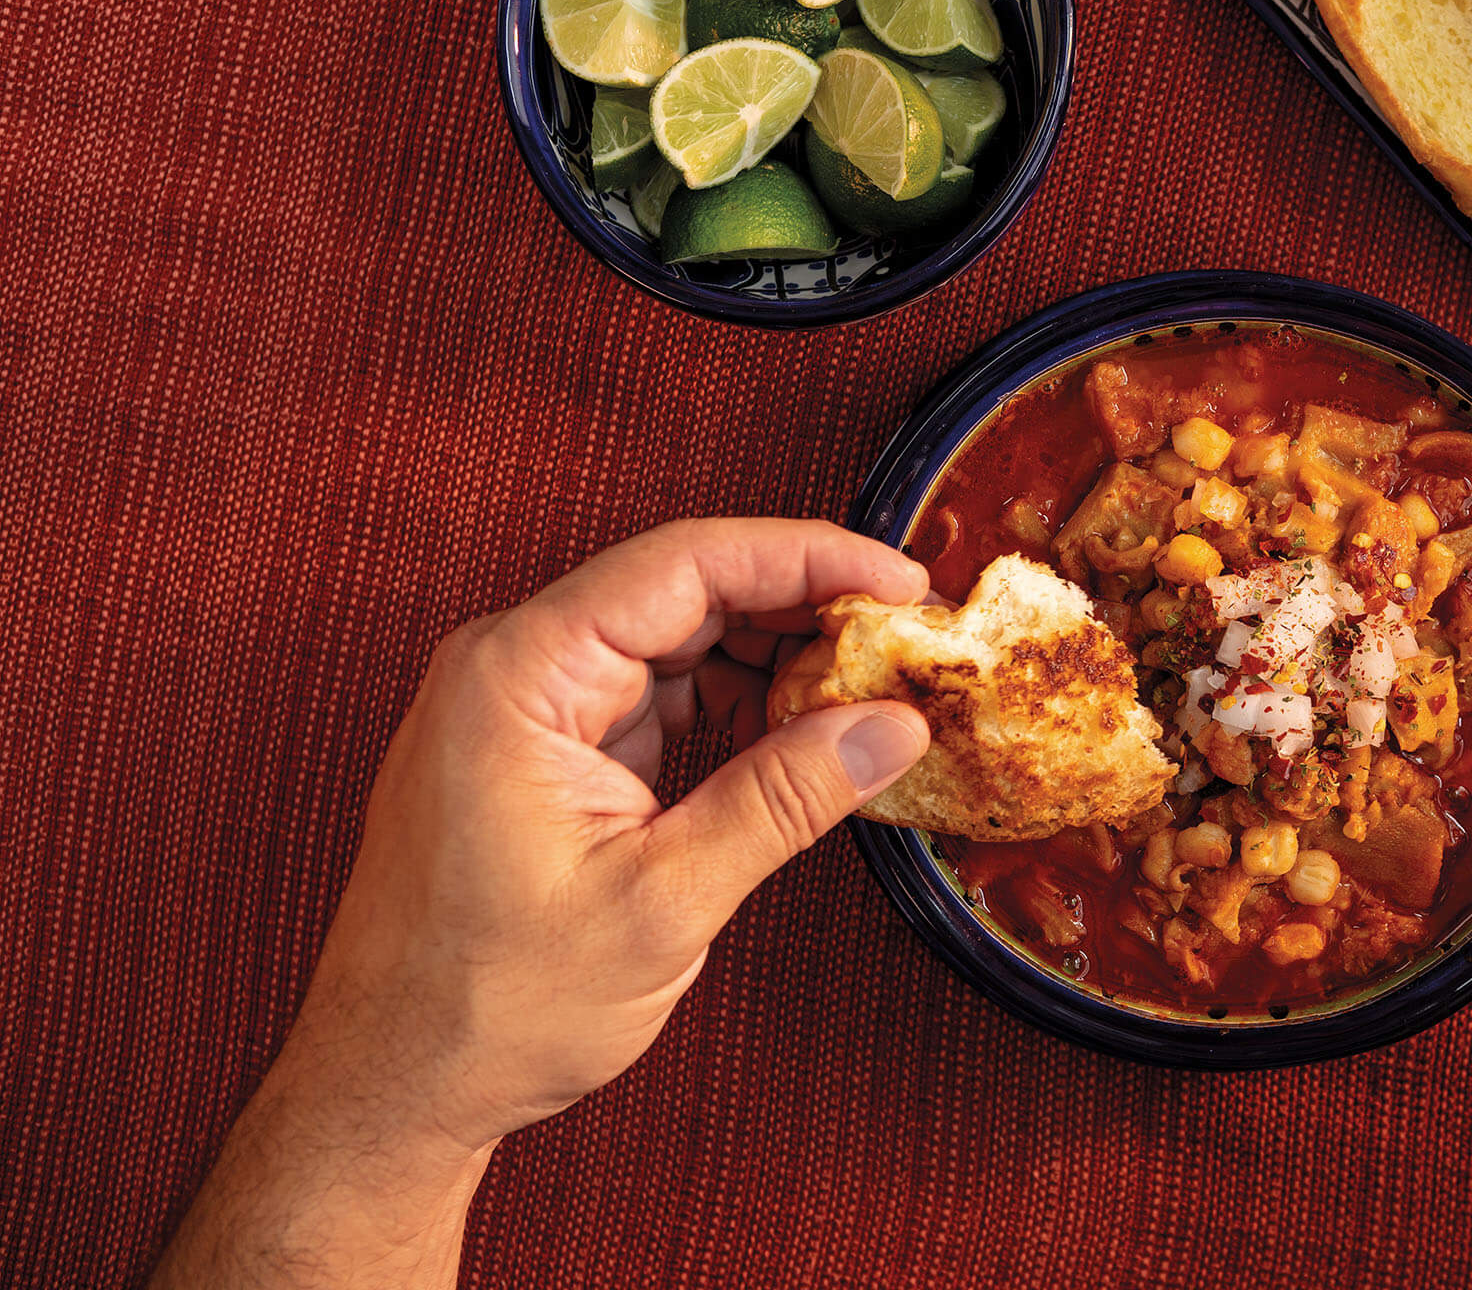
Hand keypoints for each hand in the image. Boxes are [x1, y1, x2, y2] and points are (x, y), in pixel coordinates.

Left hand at [154, 519, 929, 1287]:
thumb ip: (783, 796)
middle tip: (904, 643)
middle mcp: (515, 669)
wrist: (393, 1087)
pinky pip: (656, 696)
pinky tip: (799, 742)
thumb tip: (890, 726)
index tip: (900, 580)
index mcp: (521, 675)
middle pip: (686, 592)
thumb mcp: (663, 900)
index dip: (807, 557)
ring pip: (678, 643)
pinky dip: (733, 712)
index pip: (686, 565)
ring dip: (773, 664)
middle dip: (803, 611)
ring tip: (866, 699)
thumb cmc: (489, 1006)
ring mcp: (528, 709)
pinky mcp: (547, 752)